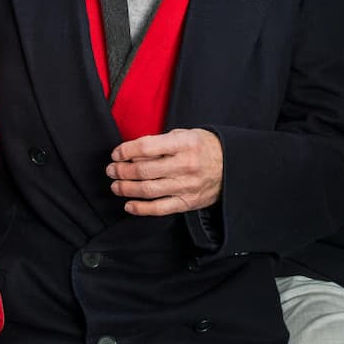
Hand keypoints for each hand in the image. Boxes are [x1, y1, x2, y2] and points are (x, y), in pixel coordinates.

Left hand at [107, 128, 222, 215]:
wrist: (232, 165)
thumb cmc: (203, 147)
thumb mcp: (184, 135)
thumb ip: (160, 143)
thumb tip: (132, 154)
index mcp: (184, 144)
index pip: (146, 147)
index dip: (125, 151)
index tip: (116, 154)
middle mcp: (185, 165)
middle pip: (144, 170)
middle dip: (122, 171)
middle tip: (111, 170)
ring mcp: (187, 186)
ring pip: (148, 190)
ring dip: (127, 189)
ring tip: (116, 186)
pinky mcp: (188, 202)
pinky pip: (160, 208)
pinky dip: (141, 208)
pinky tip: (129, 205)